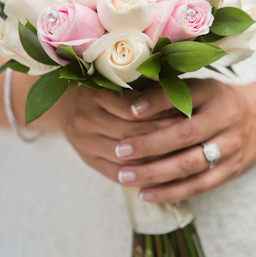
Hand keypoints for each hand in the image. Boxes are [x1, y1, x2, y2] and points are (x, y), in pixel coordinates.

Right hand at [52, 86, 183, 183]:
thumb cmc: (100, 89)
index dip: (160, 113)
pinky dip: (143, 174)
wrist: (64, 107)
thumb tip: (182, 95)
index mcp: (94, 96)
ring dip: (157, 159)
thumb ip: (142, 88)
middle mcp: (86, 120)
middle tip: (191, 137)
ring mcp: (85, 144)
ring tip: (182, 154)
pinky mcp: (88, 161)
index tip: (185, 113)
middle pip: (131, 135)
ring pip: (128, 158)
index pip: (132, 110)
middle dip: (163, 137)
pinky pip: (119, 174)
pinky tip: (163, 170)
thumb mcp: (116, 82)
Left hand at [112, 79, 255, 201]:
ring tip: (125, 176)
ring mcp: (230, 147)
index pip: (183, 96)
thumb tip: (125, 96)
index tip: (130, 110)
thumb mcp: (197, 86)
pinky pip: (198, 185)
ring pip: (190, 164)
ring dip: (155, 172)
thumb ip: (168, 90)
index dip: (156, 103)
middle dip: (149, 144)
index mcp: (212, 92)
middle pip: (185, 134)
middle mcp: (224, 118)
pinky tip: (145, 193)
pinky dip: (170, 192)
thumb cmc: (213, 101)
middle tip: (120, 150)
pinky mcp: (231, 170)